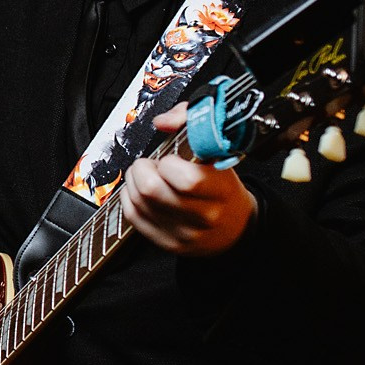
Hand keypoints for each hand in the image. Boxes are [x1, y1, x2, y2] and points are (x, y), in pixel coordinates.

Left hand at [120, 106, 257, 256]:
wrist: (235, 227)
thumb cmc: (223, 187)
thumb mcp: (219, 151)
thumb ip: (192, 123)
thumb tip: (163, 121)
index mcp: (221, 191)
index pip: (187, 180)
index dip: (169, 164)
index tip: (171, 159)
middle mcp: (204, 215)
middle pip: (152, 191)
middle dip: (142, 169)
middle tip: (151, 165)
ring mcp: (185, 233)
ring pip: (138, 202)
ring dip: (133, 181)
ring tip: (146, 176)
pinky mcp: (168, 243)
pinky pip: (133, 217)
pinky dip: (129, 198)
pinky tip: (139, 191)